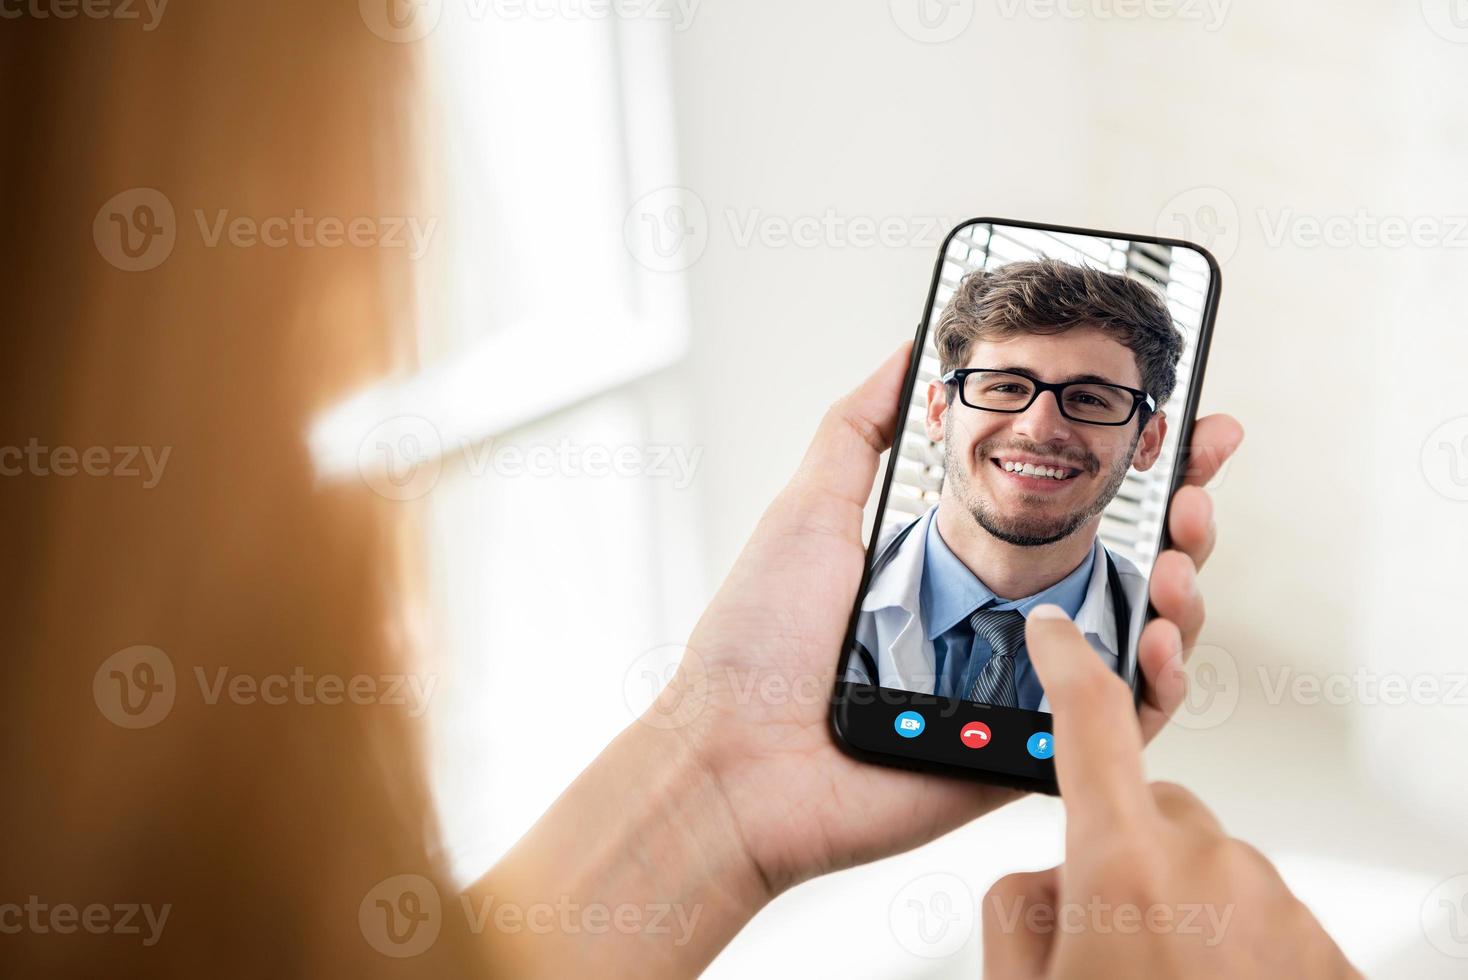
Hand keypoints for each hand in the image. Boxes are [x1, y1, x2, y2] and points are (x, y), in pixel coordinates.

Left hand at [674, 343, 1244, 894]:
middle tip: (1195, 488)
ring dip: (1184, 597)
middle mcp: (1005, 630)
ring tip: (1175, 559)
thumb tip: (906, 355)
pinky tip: (1156, 639)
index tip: (1186, 428)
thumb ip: (860, 429)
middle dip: (1185, 526)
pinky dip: (1159, 685)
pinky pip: (1120, 727)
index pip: (1075, 515)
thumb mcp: (810, 509)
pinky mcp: (1030, 759)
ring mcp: (1024, 696)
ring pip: (1144, 647)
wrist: (736, 761)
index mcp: (963, 570)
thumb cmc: (757, 644)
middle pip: (1128, 576)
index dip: (1140, 475)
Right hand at [980, 607, 1357, 977]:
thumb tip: (1052, 877)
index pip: (1092, 722)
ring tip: (1154, 969)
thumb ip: (1022, 900)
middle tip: (1107, 920)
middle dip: (1127, 847)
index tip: (1058, 632)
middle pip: (1154, 810)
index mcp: (1124, 863)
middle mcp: (1209, 868)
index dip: (1070, 662)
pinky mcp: (1321, 949)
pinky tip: (1201, 979)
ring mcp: (1274, 906)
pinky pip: (1258, 913)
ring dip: (1177, 903)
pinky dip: (1228, 941)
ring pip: (1207, 867)